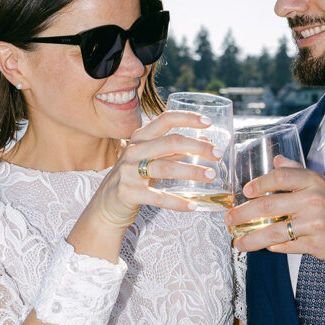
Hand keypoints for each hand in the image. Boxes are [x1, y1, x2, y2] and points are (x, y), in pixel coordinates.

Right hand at [90, 111, 220, 228]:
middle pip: (170, 142)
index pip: (165, 120)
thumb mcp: (151, 159)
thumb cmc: (133, 179)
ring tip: (211, 175)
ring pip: (166, 167)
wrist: (106, 205)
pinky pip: (158, 197)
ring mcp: (128, 172)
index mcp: (140, 138)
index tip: (208, 122)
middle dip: (198, 147)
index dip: (187, 118)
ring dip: (192, 171)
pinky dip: (177, 202)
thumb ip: (175, 150)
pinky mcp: (128, 193)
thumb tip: (205, 140)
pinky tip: (193, 206)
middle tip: (218, 154)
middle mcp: (133, 151)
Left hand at [223, 160, 324, 285]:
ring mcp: (314, 223)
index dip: (258, 183)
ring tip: (238, 242)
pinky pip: (287, 247)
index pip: (280, 176)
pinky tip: (265, 248)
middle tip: (229, 219)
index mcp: (315, 181)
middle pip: (268, 205)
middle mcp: (313, 200)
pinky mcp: (316, 244)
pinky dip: (273, 248)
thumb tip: (277, 158)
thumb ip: (299, 171)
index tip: (245, 191)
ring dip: (251, 238)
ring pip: (273, 231)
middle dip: (243, 214)